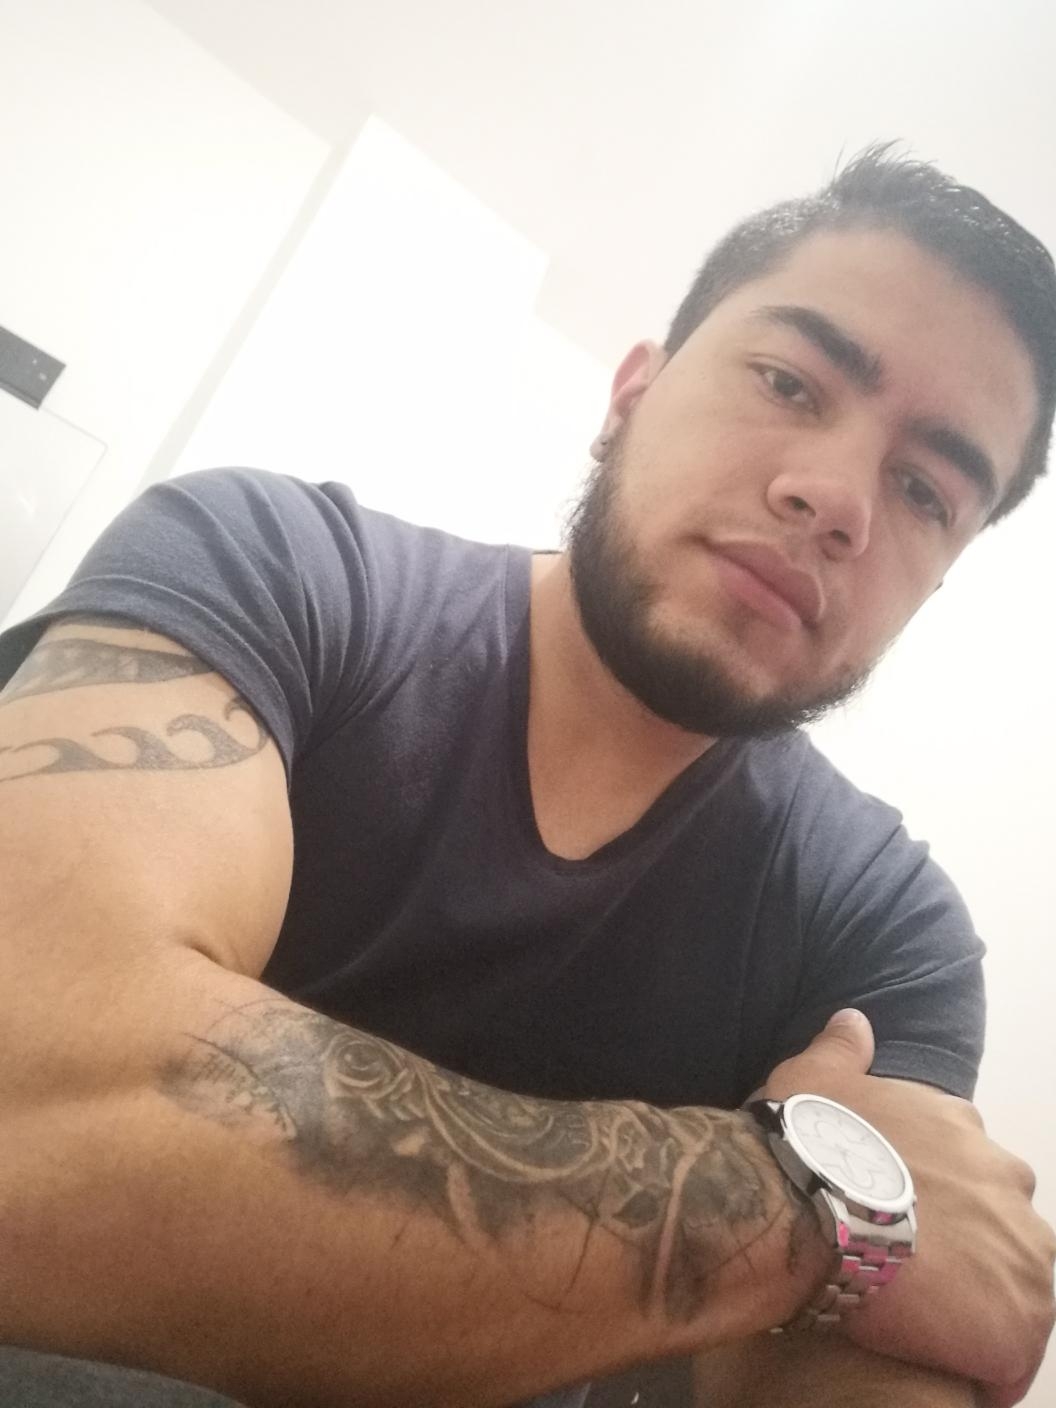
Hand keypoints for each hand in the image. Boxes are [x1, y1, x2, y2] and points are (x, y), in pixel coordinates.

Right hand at [763, 1010, 1055, 1405]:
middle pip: (1000, 1226)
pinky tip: (935, 1359)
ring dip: (976, 1304)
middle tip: (910, 1273)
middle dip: (965, 1250)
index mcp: (962, 1129)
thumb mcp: (815, 1076)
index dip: (935, 1202)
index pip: (970, 1172)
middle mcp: (1006, 1178)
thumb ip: (842, 1049)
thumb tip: (854, 1021)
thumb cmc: (804, 1140)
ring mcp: (1021, 1247)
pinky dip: (981, 1360)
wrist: (804, 1205)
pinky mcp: (1019, 1315)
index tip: (902, 1221)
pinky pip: (1009, 1353)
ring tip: (923, 1324)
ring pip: (1013, 1287)